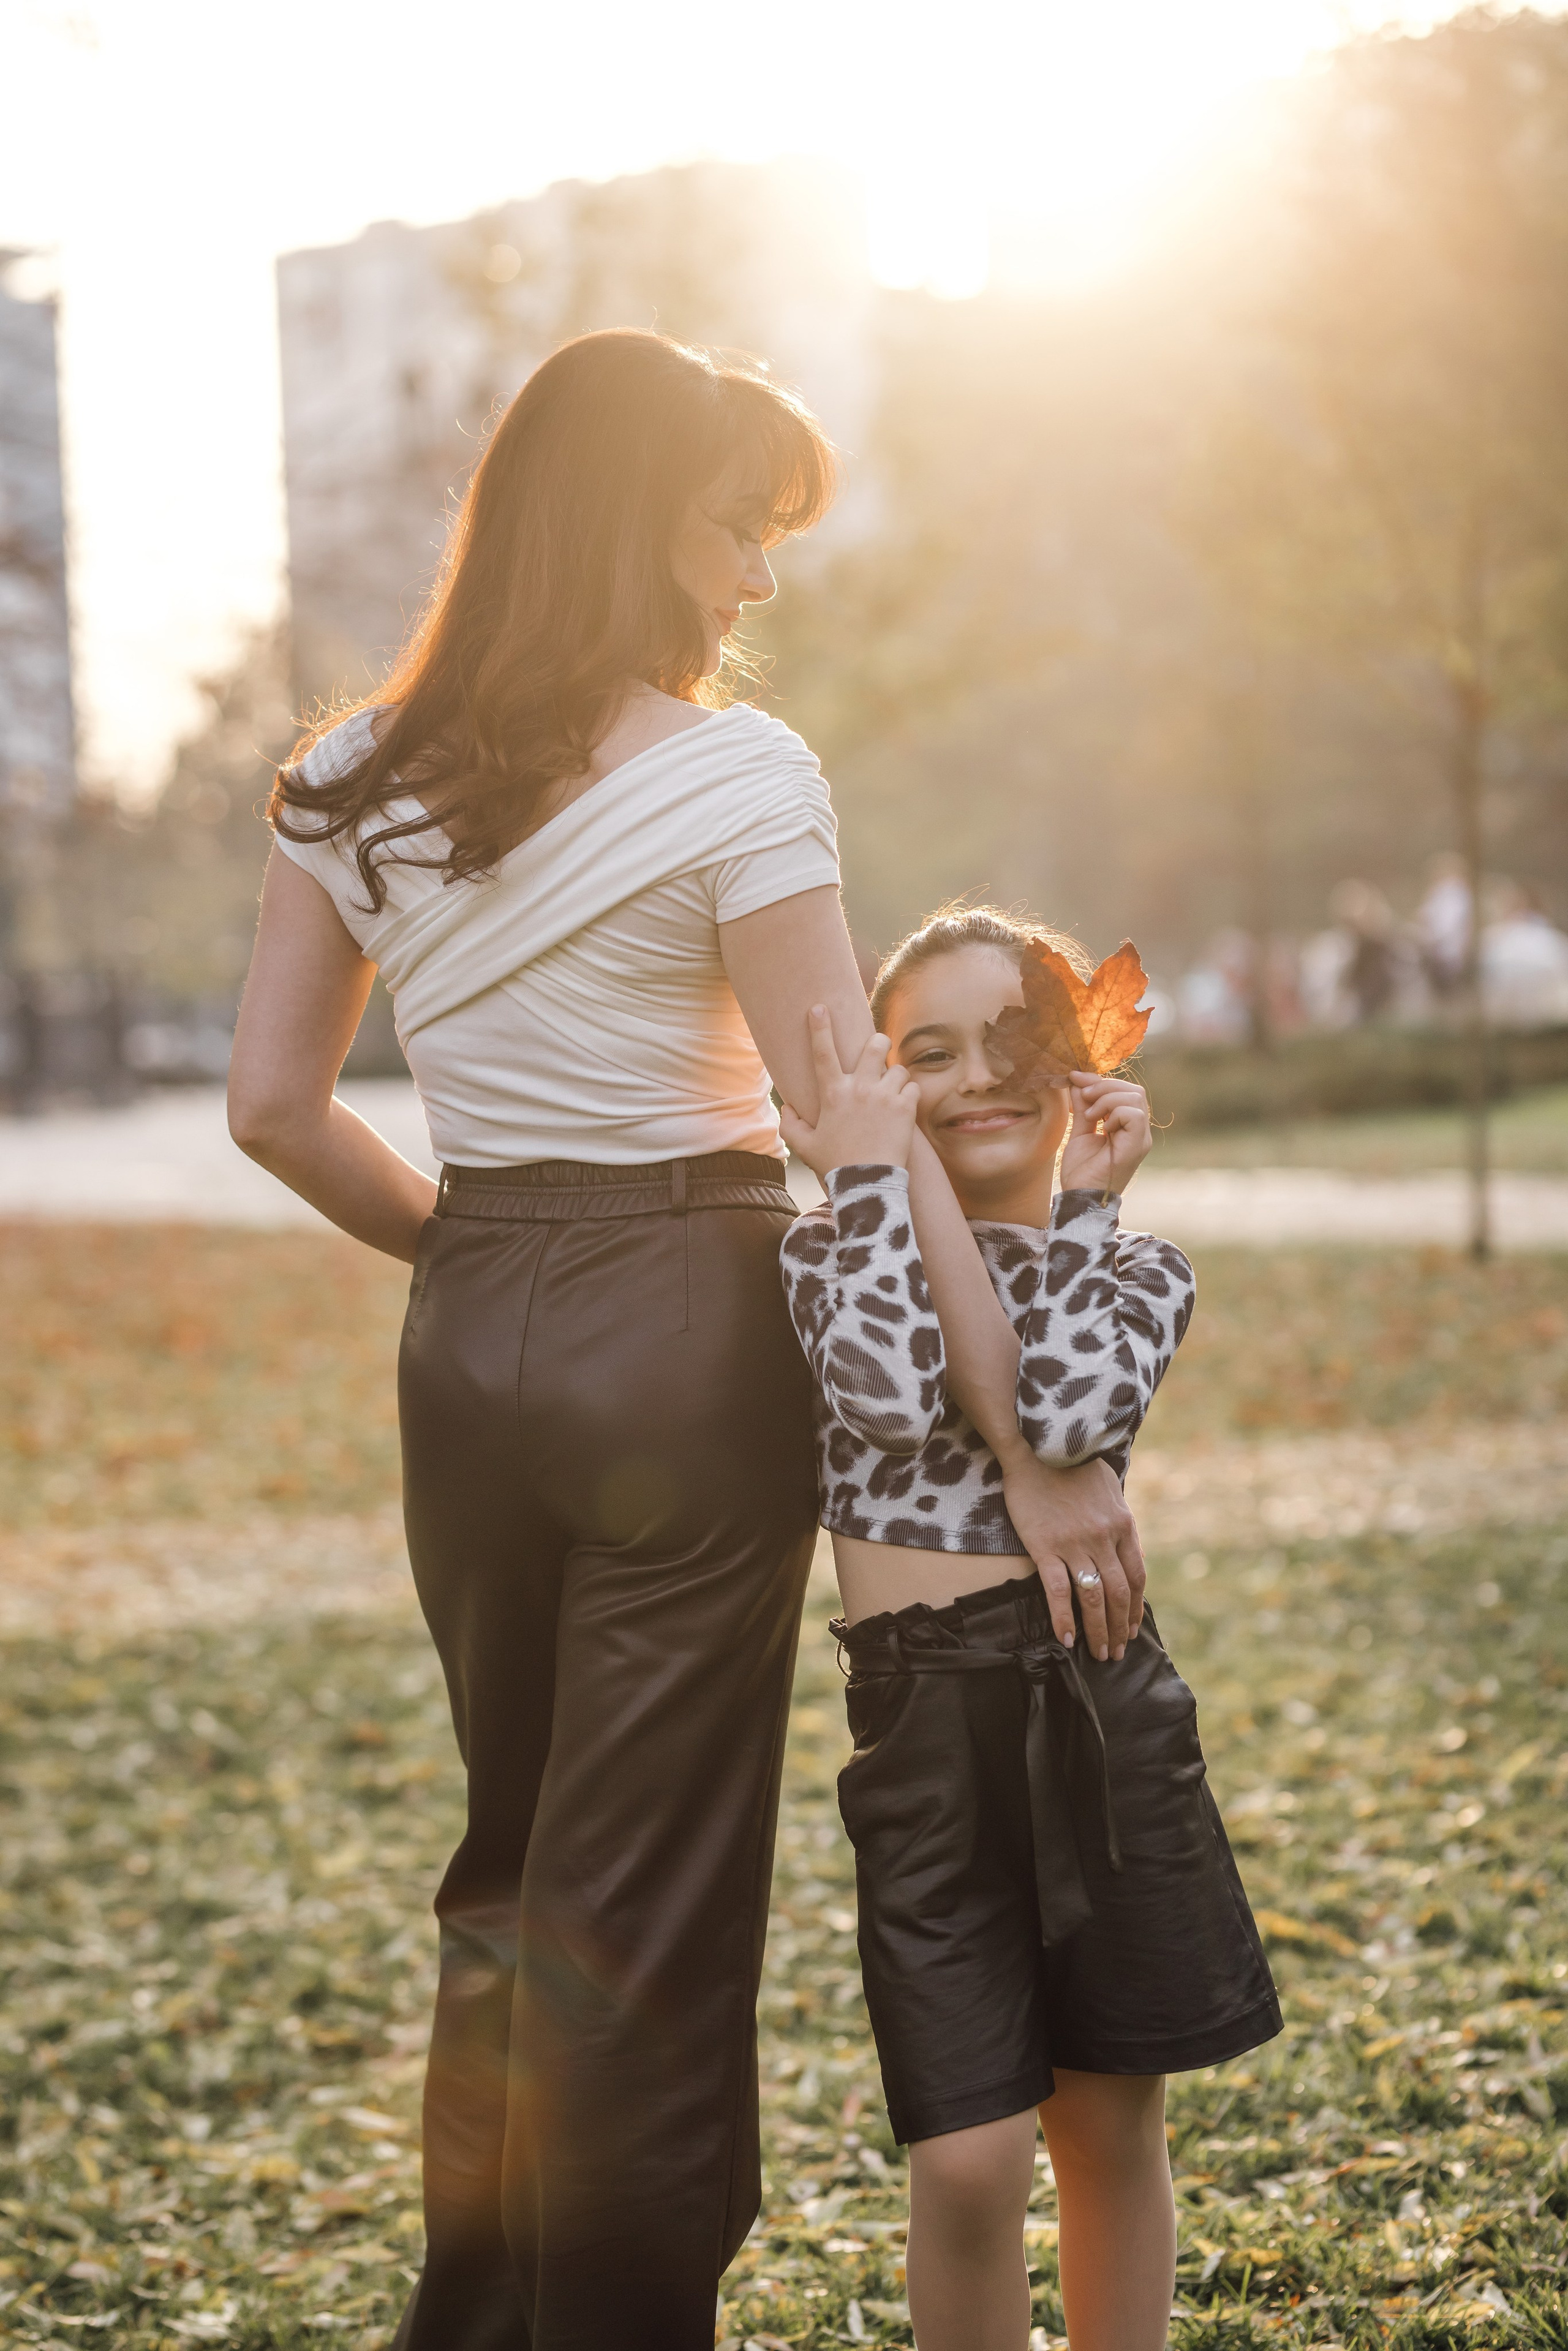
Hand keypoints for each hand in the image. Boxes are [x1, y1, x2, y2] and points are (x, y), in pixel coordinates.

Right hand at [778, 1007, 918, 1178]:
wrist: (867, 1184)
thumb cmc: (835, 1165)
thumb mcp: (805, 1147)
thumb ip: (791, 1125)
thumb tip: (787, 1107)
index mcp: (832, 1093)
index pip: (822, 1052)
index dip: (819, 1027)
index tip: (819, 1008)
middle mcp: (859, 1088)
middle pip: (874, 1045)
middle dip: (878, 1042)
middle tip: (878, 1050)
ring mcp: (884, 1096)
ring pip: (897, 1067)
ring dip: (895, 1077)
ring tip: (891, 1091)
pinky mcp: (905, 1107)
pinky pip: (912, 1086)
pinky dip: (909, 1094)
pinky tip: (903, 1107)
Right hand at [998, 1452, 1146, 1662]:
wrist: (1038, 1445)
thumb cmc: (1072, 1464)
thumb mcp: (1109, 1489)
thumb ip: (1119, 1522)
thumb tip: (1129, 1553)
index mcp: (1122, 1524)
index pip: (1136, 1577)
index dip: (1135, 1608)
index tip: (1132, 1629)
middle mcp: (1103, 1538)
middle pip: (1118, 1594)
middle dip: (1120, 1628)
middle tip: (1116, 1652)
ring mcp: (1074, 1543)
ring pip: (1093, 1598)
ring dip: (1098, 1630)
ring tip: (1097, 1653)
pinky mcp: (1045, 1546)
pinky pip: (1058, 1590)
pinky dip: (1064, 1618)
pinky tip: (1066, 1638)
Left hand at [1057, 1074, 1153, 1197]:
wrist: (1079, 1197)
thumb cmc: (1081, 1171)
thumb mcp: (1080, 1129)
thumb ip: (1082, 1106)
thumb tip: (1078, 1080)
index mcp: (1127, 1127)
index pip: (1125, 1091)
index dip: (1100, 1081)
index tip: (1074, 1078)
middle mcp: (1138, 1131)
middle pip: (1134, 1090)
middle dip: (1104, 1086)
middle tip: (1083, 1096)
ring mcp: (1141, 1138)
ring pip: (1135, 1098)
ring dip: (1106, 1099)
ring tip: (1089, 1115)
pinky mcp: (1138, 1145)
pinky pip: (1134, 1115)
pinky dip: (1115, 1113)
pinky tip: (1102, 1126)